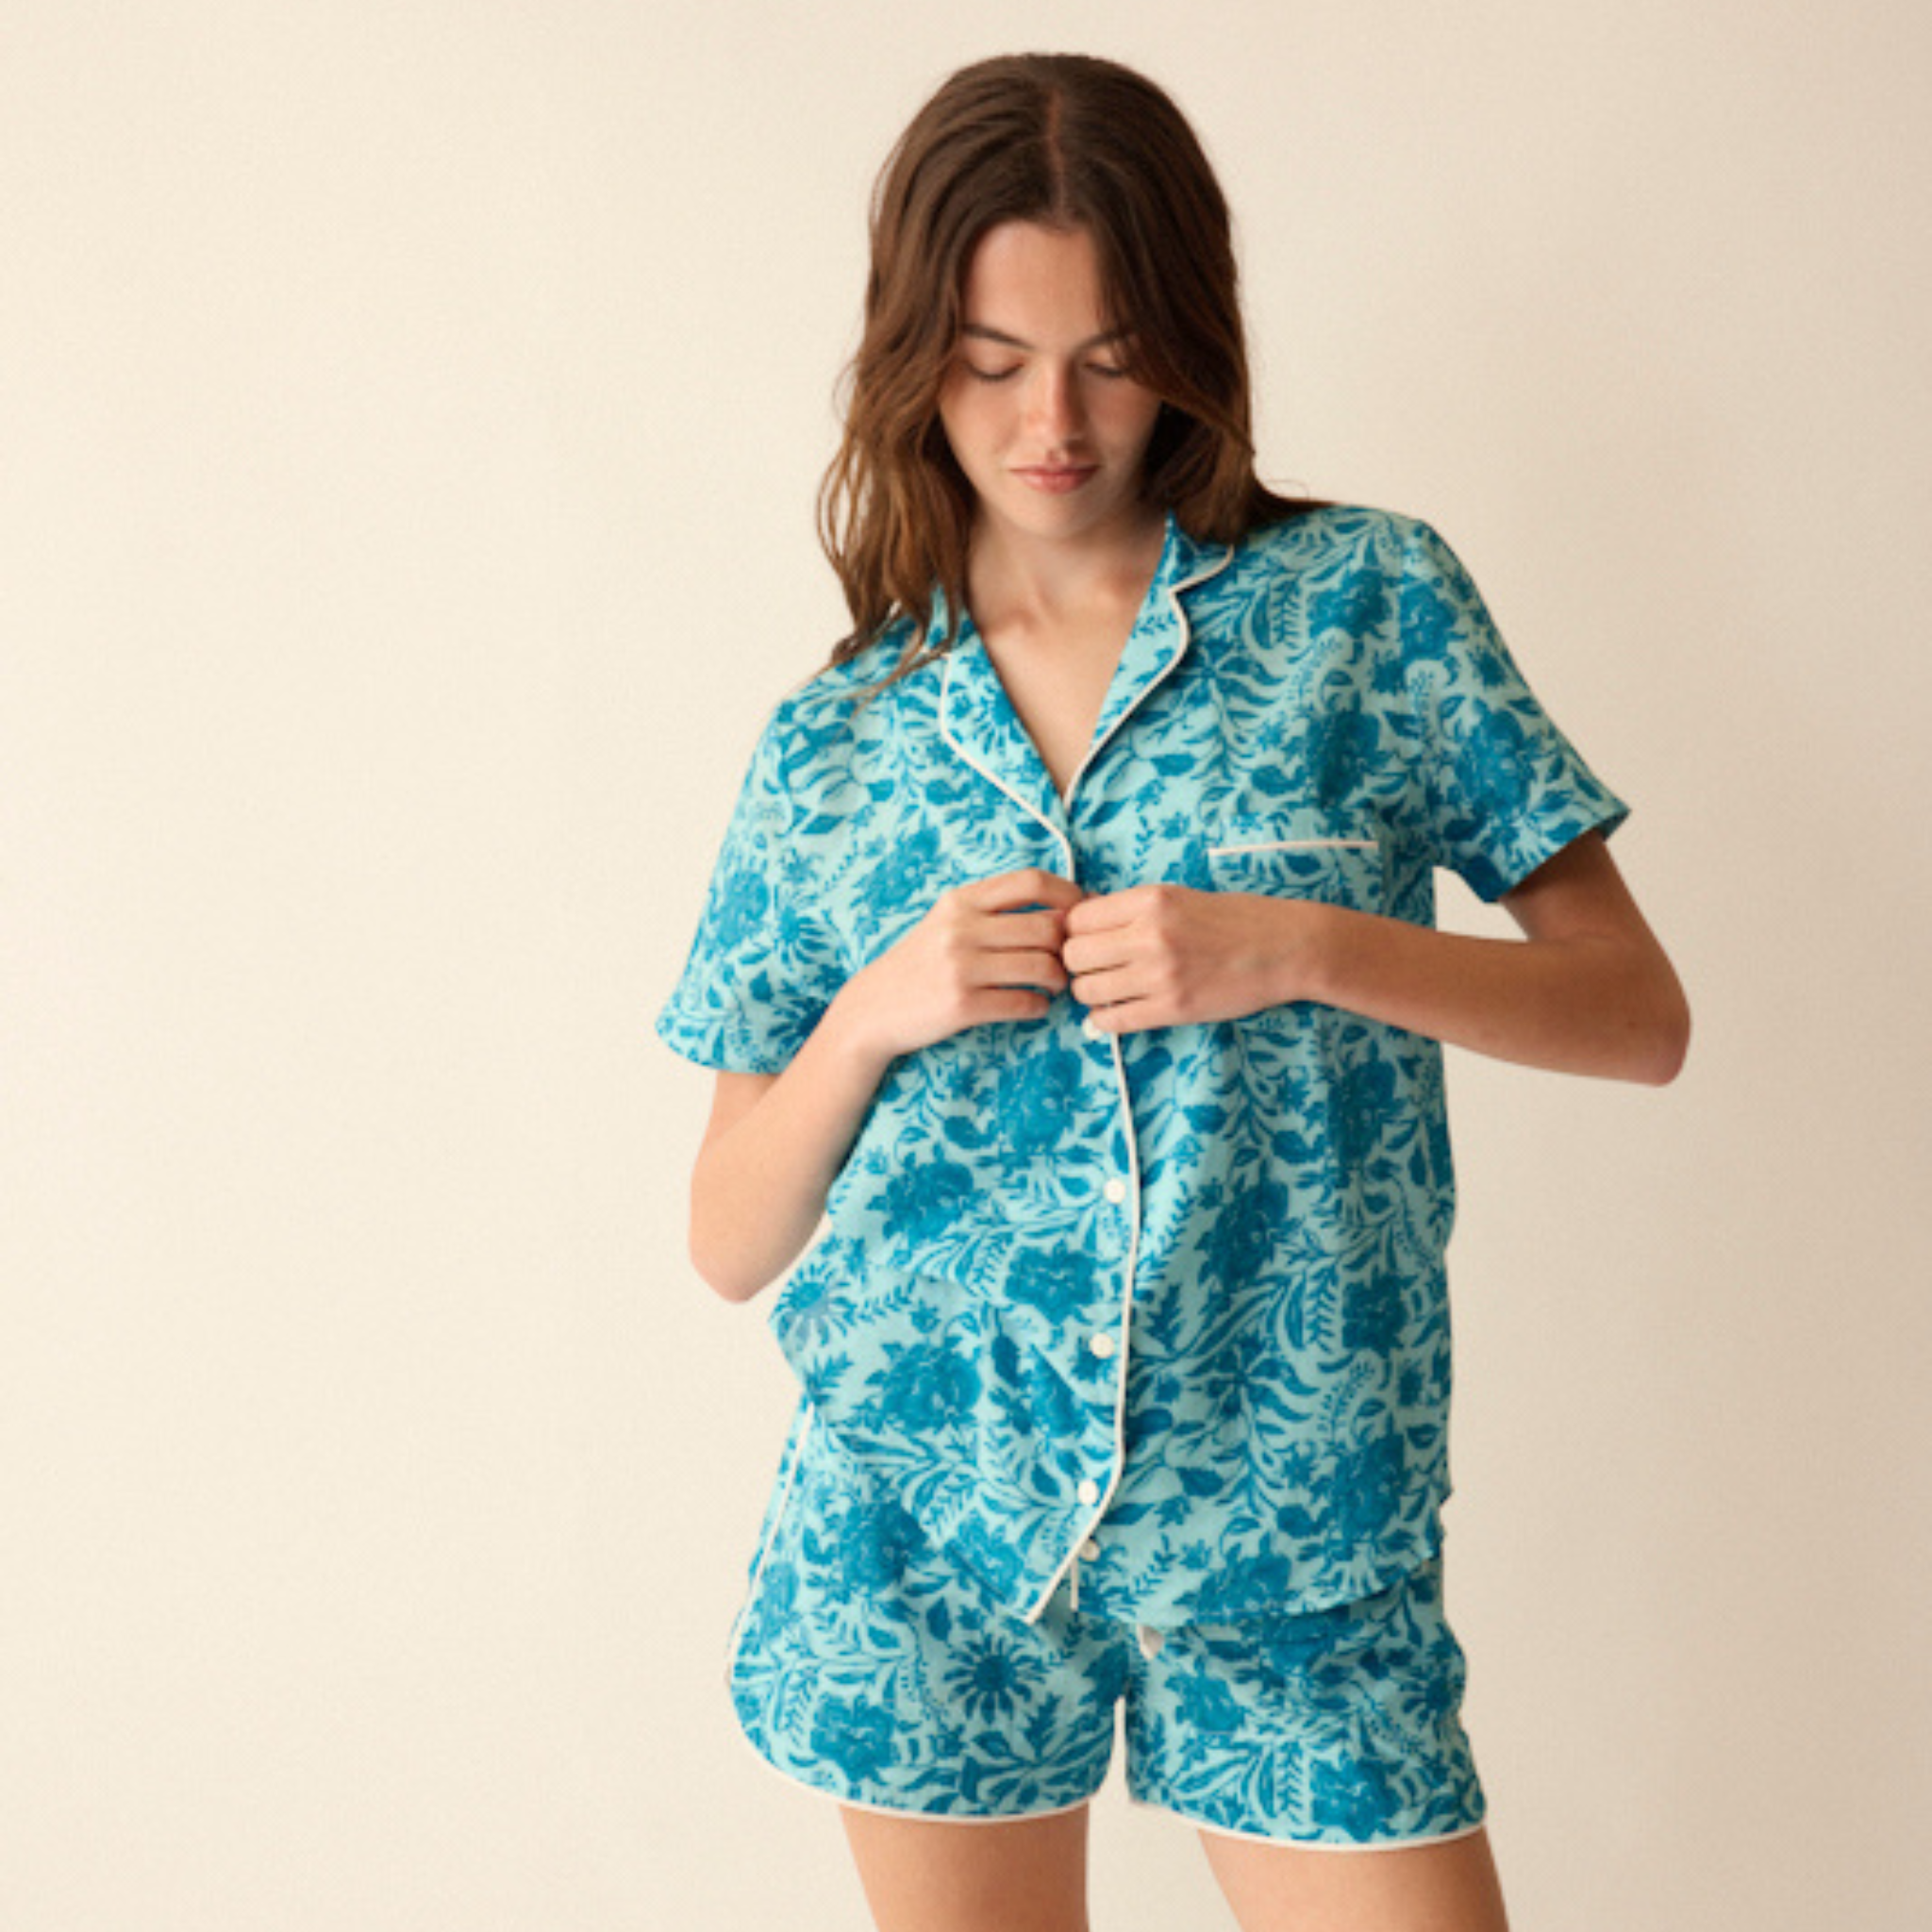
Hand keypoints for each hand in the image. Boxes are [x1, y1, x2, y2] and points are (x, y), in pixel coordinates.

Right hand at [830, 867, 1086, 1061]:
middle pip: (1046, 928)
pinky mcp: (962, 1005)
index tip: (1081, 913)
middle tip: (1067, 962)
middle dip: (1067, 948)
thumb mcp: (948, 922)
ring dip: (1059, 980)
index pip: (1031, 881)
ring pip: (1042, 967)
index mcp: (961, 900)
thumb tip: (1064, 911)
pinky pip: (1025, 1003)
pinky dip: (1039, 1007)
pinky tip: (1033, 1006)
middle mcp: (960, 928)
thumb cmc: (921, 964)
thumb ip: (994, 912)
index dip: (1068, 894)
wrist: (872, 1008)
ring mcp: (960, 967)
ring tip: (1053, 986)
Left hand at [1062, 883, 1332, 1032]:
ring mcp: (1161, 975)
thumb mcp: (1177, 897)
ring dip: (1090, 992)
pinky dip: (1104, 1020)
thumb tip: (1078, 922)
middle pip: (1073, 955)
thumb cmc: (1232, 919)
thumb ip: (1130, 909)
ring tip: (1108, 989)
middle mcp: (1150, 935)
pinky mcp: (1173, 1008)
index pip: (1077, 918)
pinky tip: (1116, 1011)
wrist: (1284, 947)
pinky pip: (1113, 1020)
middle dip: (1077, 963)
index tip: (1089, 939)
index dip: (1075, 931)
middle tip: (1095, 967)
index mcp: (1150, 900)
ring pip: (1087, 990)